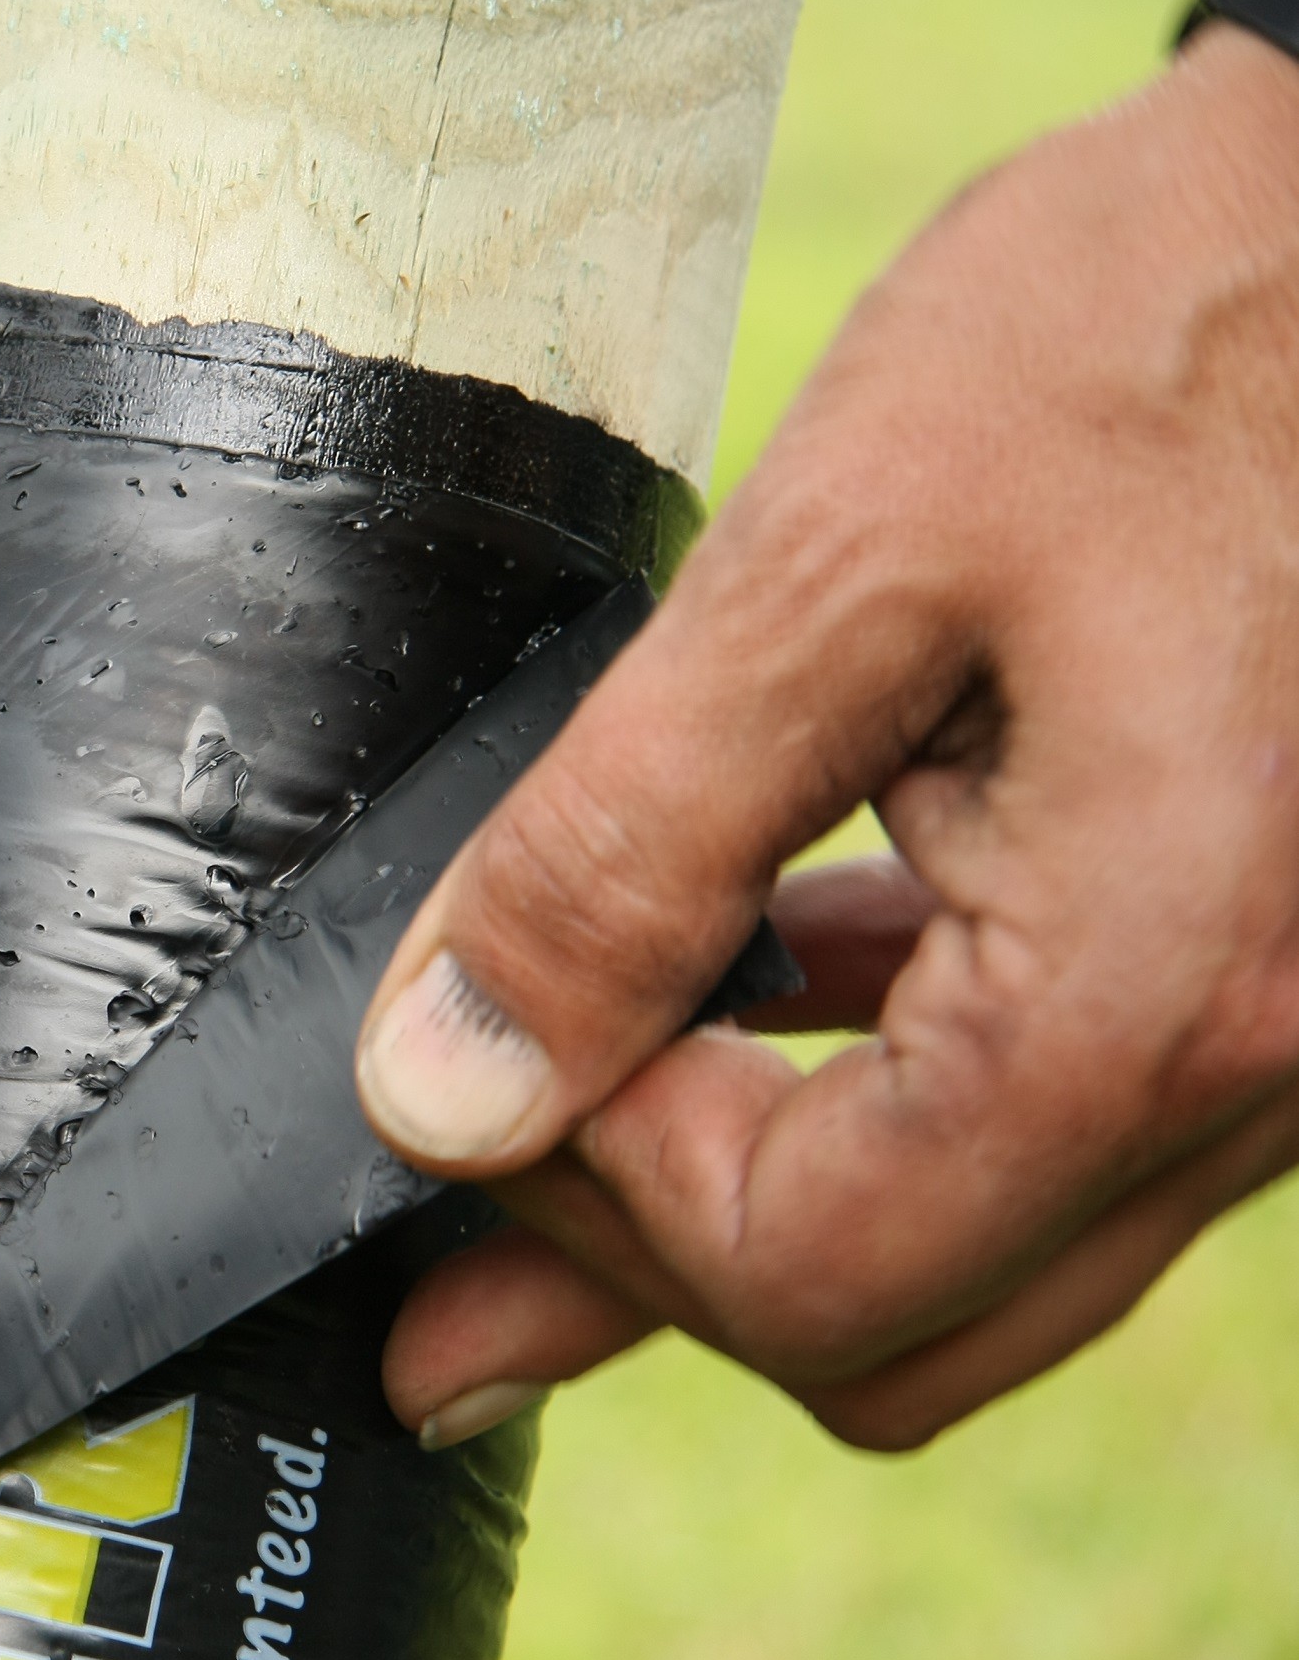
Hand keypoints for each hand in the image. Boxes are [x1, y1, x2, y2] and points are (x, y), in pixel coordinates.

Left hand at [357, 25, 1298, 1453]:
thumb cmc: (1138, 326)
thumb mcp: (829, 563)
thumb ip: (620, 850)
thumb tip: (442, 1089)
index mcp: (1152, 997)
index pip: (796, 1271)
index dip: (580, 1188)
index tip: (464, 1044)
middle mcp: (1252, 1080)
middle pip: (877, 1332)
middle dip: (642, 1239)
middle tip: (478, 1097)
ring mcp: (1266, 1052)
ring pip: (954, 1264)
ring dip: (736, 1193)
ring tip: (547, 1099)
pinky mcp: (1234, 977)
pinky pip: (1020, 1135)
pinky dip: (855, 1102)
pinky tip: (741, 991)